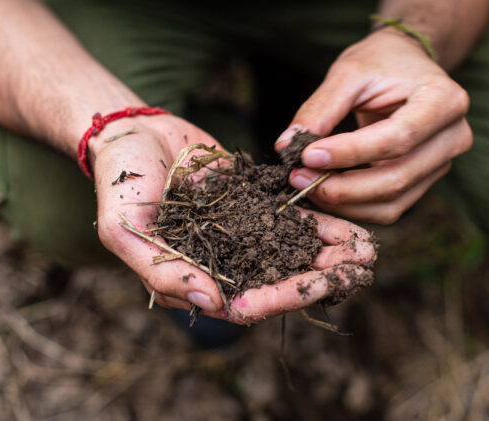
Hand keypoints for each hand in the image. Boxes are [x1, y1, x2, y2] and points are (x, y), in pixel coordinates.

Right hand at [91, 115, 375, 323]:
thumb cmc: (120, 183)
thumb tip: (214, 305)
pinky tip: (351, 226)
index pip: (244, 301)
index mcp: (195, 278)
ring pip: (290, 252)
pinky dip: (319, 224)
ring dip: (328, 255)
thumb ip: (164, 272)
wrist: (133, 133)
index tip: (317, 287)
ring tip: (368, 251)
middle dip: (319, 278)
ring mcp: (241, 233)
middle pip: (277, 280)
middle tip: (360, 271)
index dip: (281, 297)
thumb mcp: (126, 230)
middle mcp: (223, 262)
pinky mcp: (253, 205)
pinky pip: (289, 219)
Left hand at [275, 29, 472, 223]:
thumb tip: (287, 146)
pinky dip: (354, 207)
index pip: (396, 138)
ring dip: (344, 203)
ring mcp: (442, 163)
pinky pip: (389, 208)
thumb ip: (319, 108)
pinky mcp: (425, 181)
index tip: (306, 156)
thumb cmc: (381, 63)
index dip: (349, 153)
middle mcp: (453, 137)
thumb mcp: (349, 72)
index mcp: (444, 100)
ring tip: (306, 185)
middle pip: (396, 178)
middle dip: (341, 187)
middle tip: (298, 178)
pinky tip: (325, 192)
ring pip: (392, 202)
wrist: (407, 66)